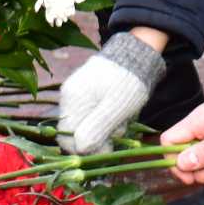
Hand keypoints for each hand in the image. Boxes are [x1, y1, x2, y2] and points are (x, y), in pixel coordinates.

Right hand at [55, 30, 168, 155]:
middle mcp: (68, 97)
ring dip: (103, 130)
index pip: (67, 140)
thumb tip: (81, 149)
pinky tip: (117, 114)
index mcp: (72, 100)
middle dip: (96, 139)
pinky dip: (104, 120)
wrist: (136, 55)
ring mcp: (76, 94)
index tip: (108, 147)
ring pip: (84, 126)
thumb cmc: (128, 82)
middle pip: (75, 134)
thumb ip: (96, 129)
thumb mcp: (115, 108)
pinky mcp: (85, 94)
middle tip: (116, 133)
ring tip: (120, 120)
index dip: (86, 149)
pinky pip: (90, 116)